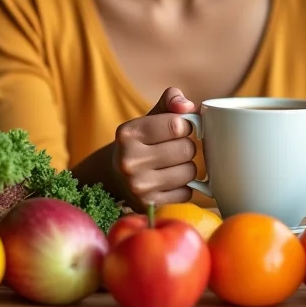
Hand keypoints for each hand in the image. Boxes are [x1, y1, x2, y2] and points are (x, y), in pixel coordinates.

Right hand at [113, 87, 198, 210]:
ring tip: (172, 164)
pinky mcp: (149, 206)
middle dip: (186, 146)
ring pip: (189, 172)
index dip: (185, 125)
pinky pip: (187, 193)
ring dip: (187, 167)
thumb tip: (188, 106)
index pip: (177, 125)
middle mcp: (129, 160)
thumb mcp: (151, 115)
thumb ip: (171, 100)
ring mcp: (138, 186)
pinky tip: (169, 181)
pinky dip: (184, 186)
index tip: (179, 128)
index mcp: (128, 133)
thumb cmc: (142, 140)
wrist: (116, 175)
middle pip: (186, 149)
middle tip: (174, 148)